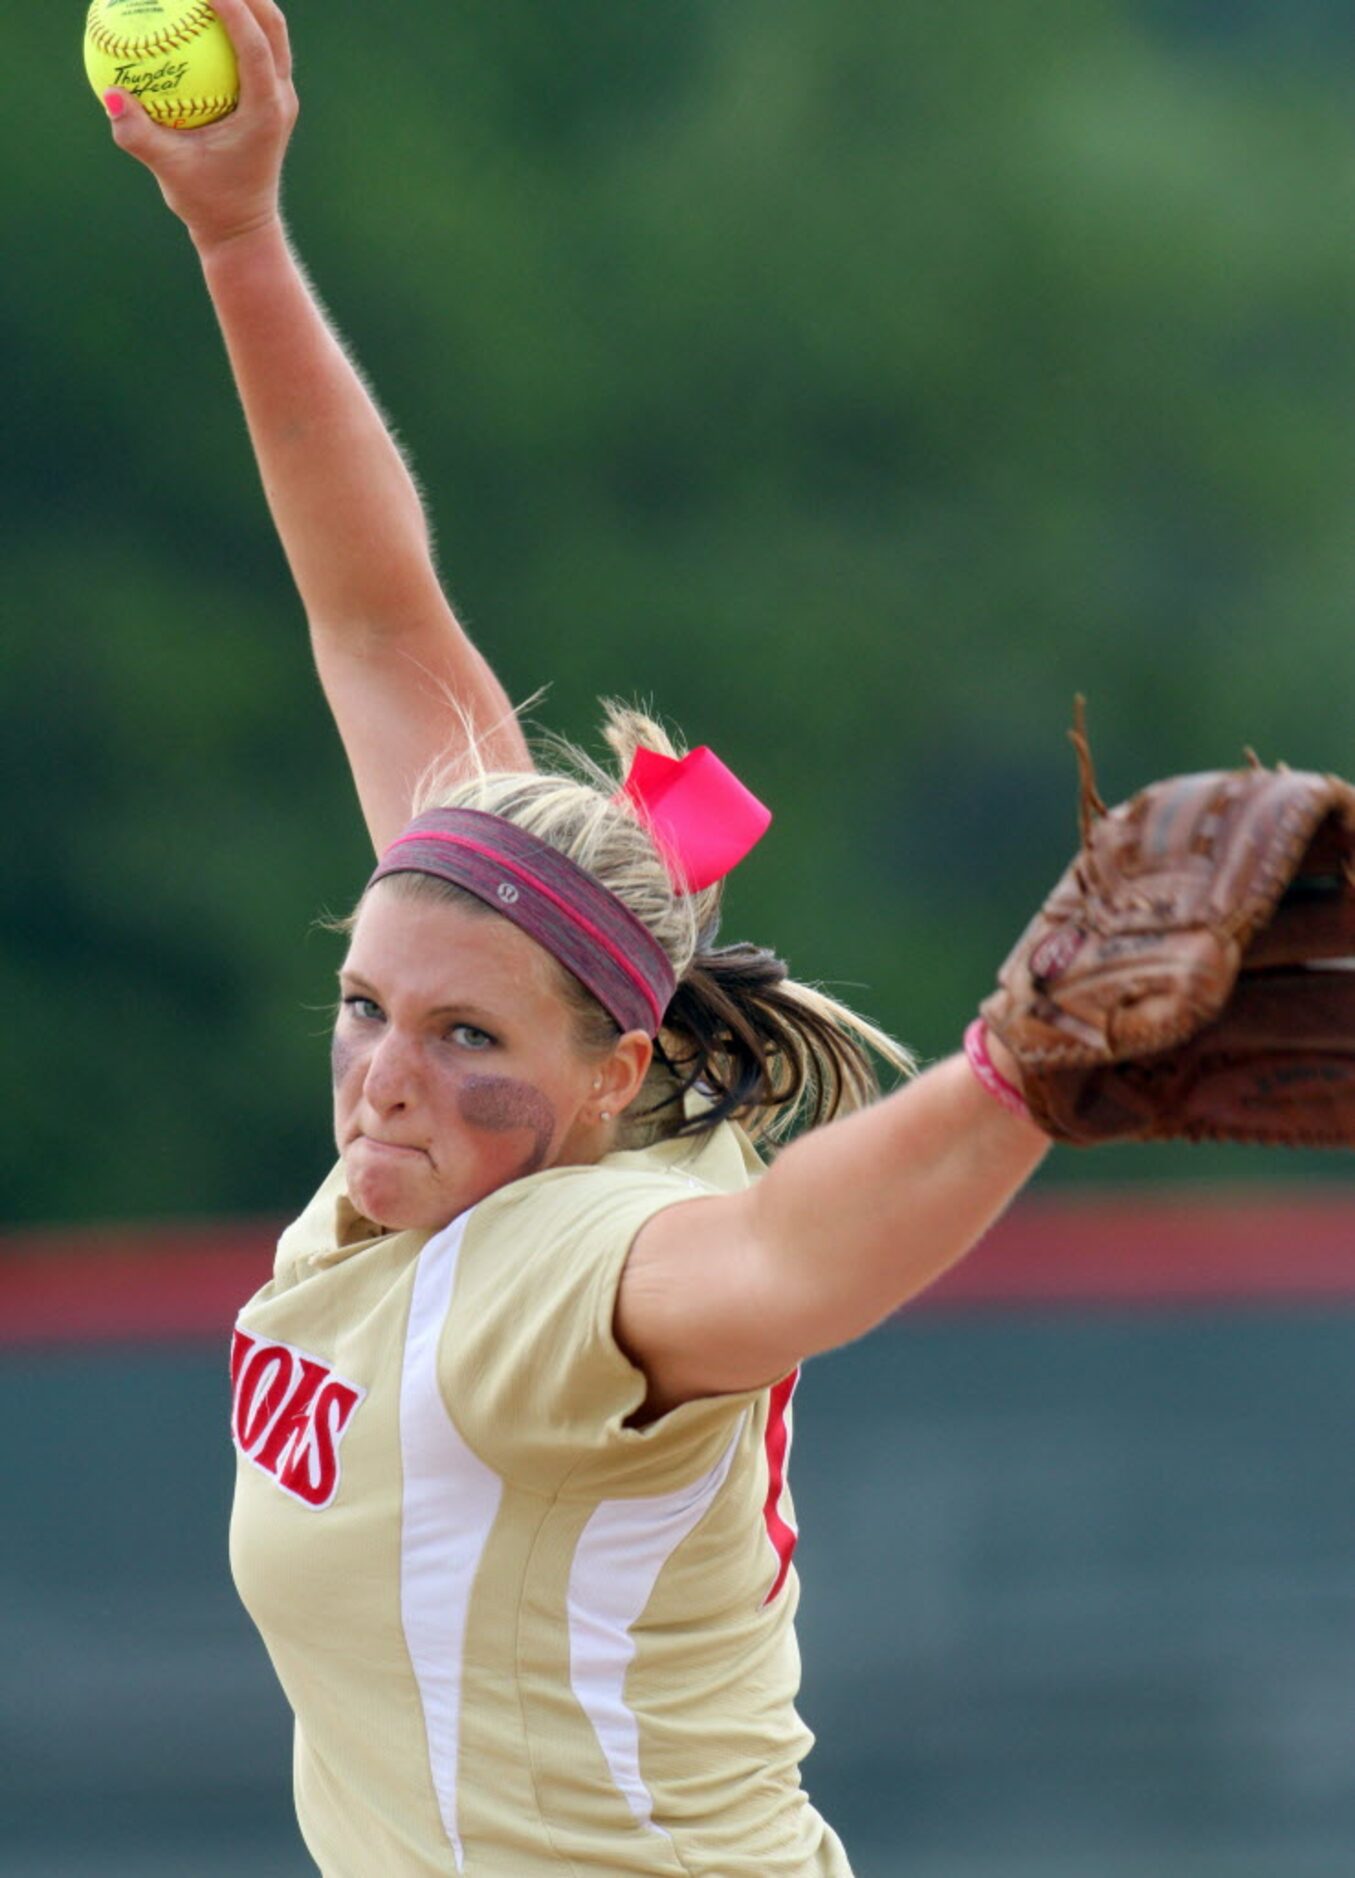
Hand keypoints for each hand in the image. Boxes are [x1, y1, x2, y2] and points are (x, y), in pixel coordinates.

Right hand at [104, 0, 297, 255]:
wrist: (242, 230)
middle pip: (272, 26)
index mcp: (266, 112)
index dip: (234, 6)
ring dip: (244, 3)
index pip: (256, 44)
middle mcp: (280, 99)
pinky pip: (254, 50)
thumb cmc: (209, 204)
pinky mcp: (269, 101)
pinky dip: (233, 26)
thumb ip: (140, 136)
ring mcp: (279, 99)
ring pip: (271, 34)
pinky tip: (199, 14)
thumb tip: (112, 97)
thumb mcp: (171, 173)